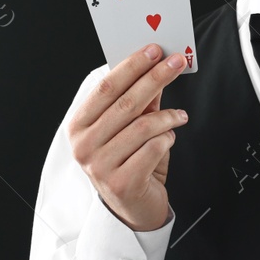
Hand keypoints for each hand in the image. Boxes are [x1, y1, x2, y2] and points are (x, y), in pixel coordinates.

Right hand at [68, 44, 188, 232]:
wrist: (132, 209)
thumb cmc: (129, 163)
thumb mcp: (128, 128)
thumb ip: (138, 101)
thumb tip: (155, 67)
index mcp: (79, 126)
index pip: (106, 87)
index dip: (132, 66)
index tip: (154, 50)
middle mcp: (84, 146)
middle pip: (125, 103)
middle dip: (155, 78)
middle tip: (177, 63)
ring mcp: (100, 166)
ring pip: (142, 127)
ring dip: (168, 116)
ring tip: (180, 116)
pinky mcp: (122, 183)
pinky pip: (153, 149)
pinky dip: (167, 140)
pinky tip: (169, 140)